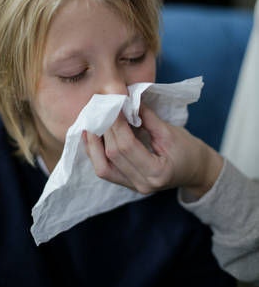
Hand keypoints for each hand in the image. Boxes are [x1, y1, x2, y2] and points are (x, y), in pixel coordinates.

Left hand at [83, 104, 222, 198]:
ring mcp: (132, 186)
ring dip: (93, 142)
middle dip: (104, 128)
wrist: (196, 170)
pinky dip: (95, 151)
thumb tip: (126, 99)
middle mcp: (141, 184)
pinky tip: (91, 135)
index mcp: (157, 172)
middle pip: (112, 155)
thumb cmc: (188, 150)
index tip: (111, 103)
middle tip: (100, 106)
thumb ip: (146, 118)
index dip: (116, 123)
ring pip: (102, 167)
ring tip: (91, 120)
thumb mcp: (170, 132)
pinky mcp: (126, 183)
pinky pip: (104, 169)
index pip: (126, 146)